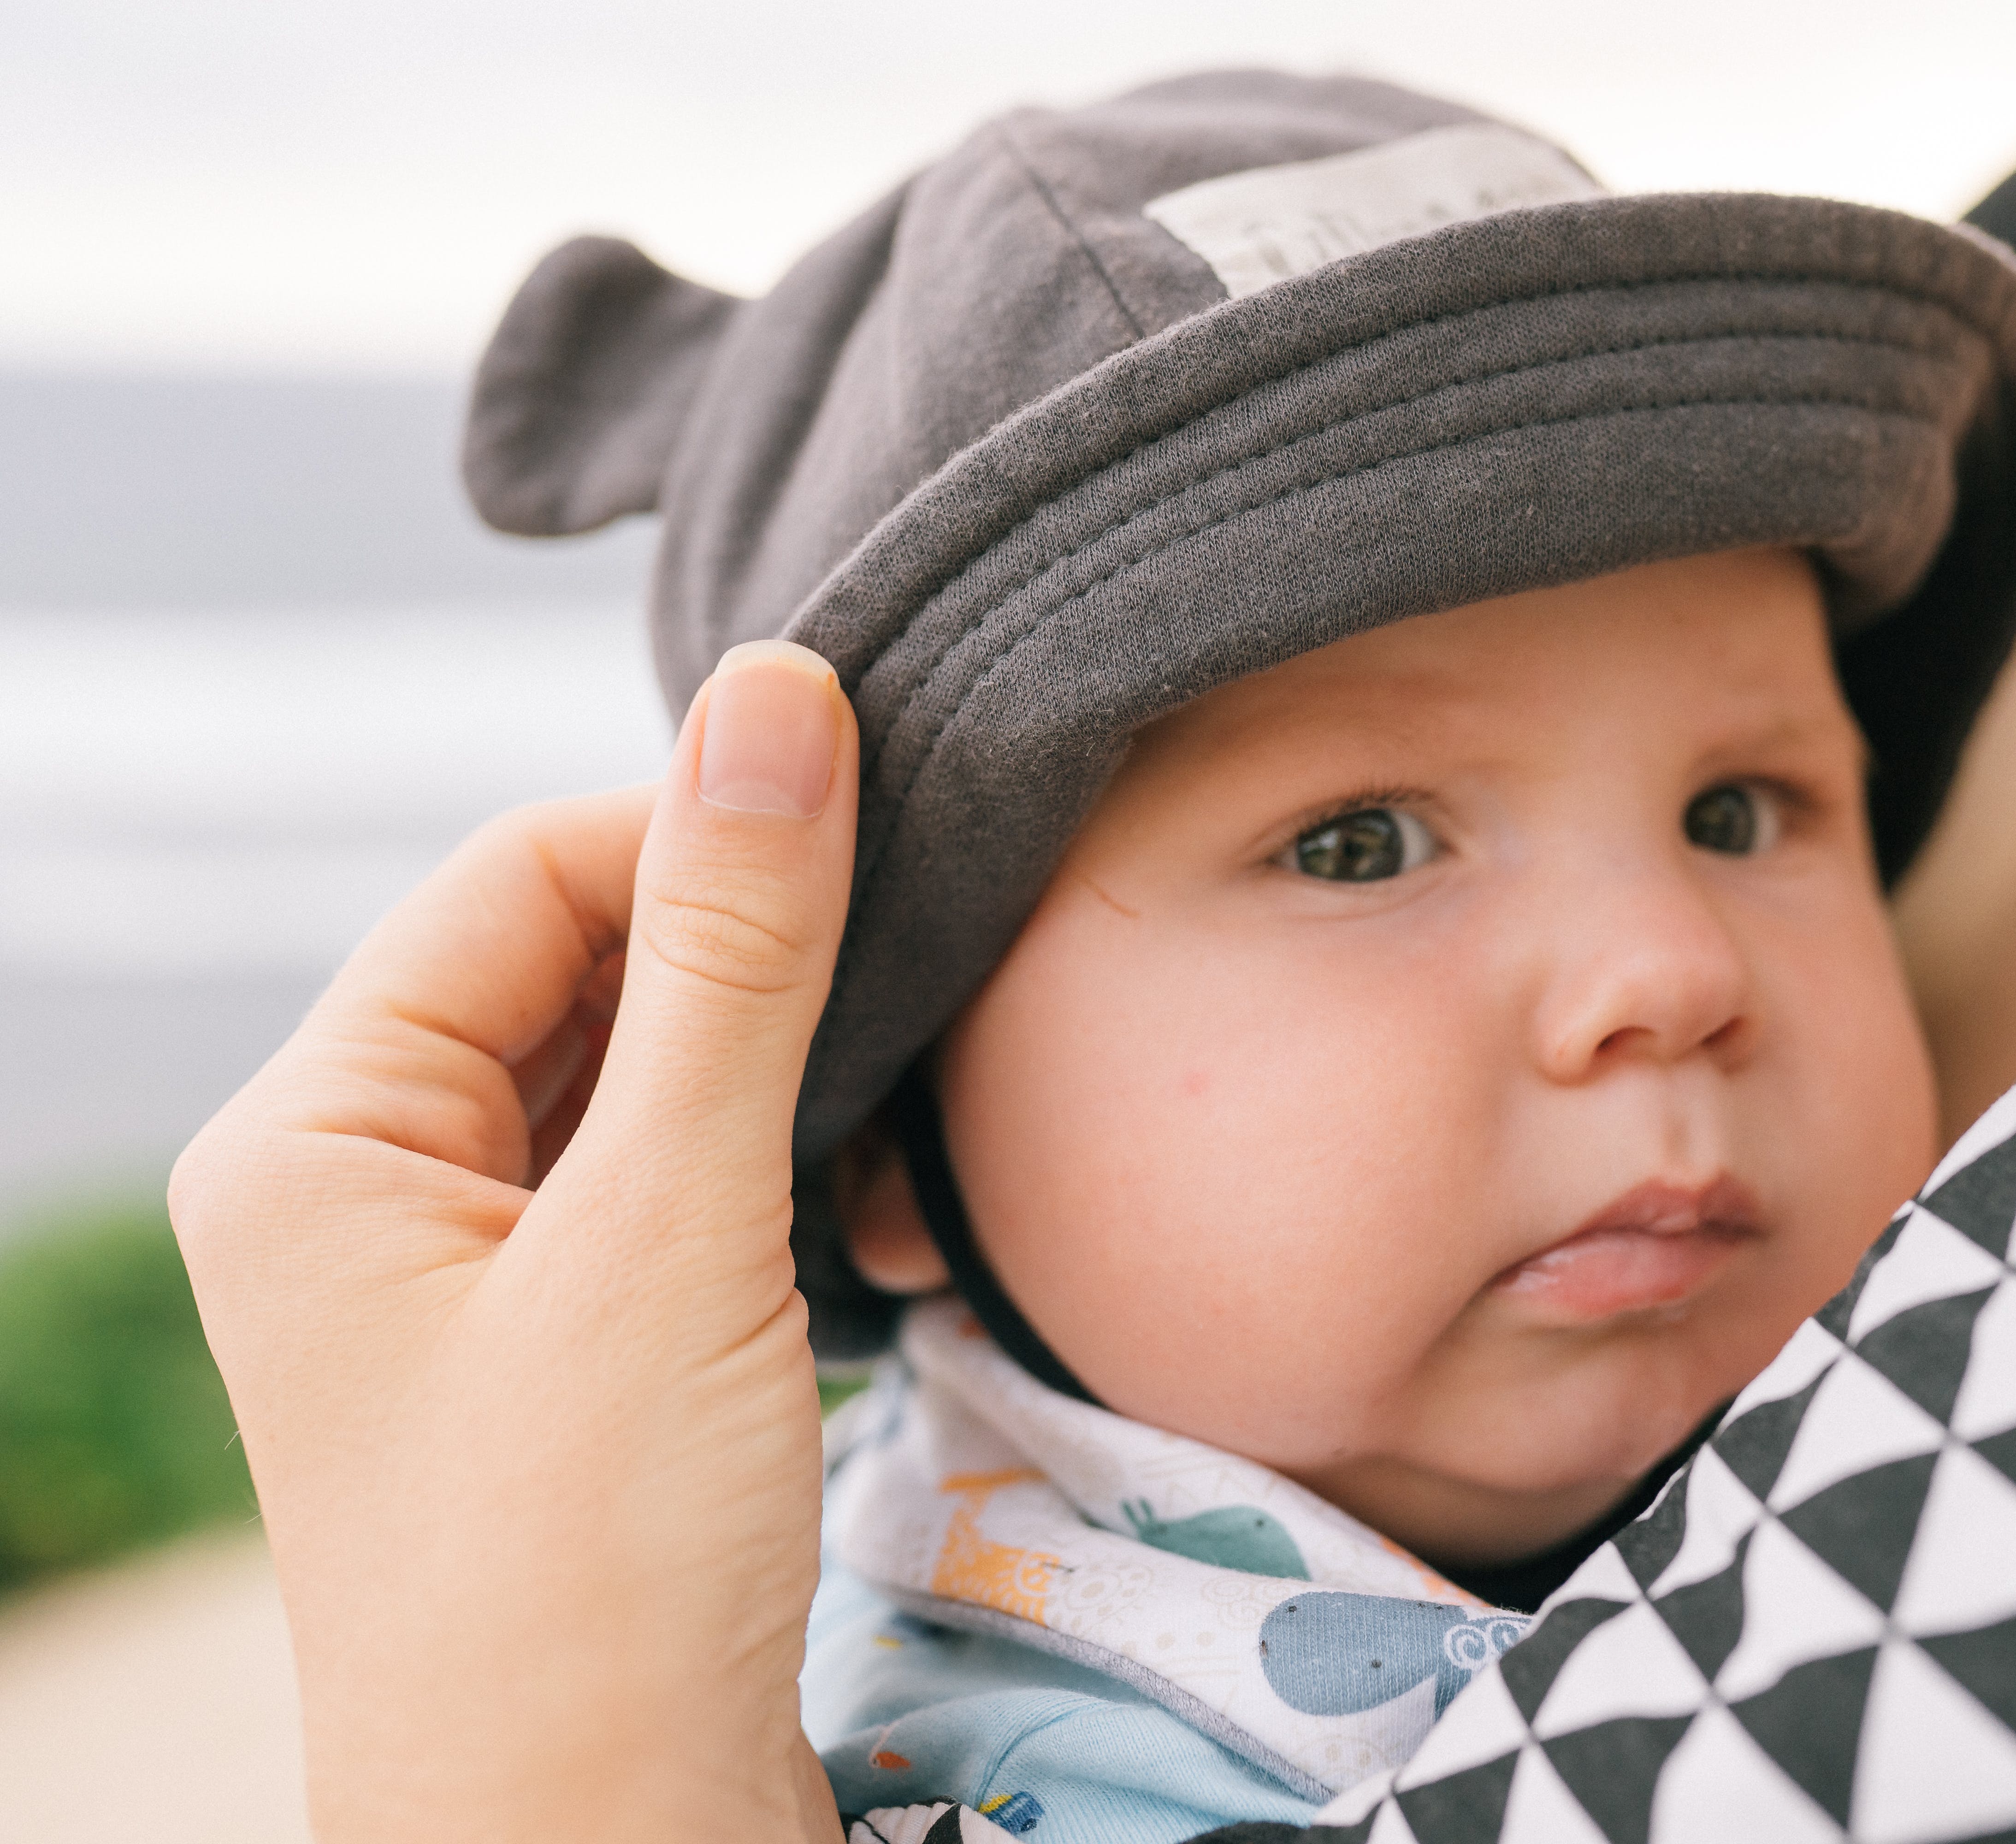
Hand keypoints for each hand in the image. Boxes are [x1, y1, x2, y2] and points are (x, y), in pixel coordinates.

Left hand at [170, 641, 858, 1842]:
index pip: (518, 879)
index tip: (878, 835)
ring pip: (653, 1079)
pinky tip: (877, 1236)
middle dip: (761, 981)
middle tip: (912, 1006)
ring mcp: (478, 1275)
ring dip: (795, 1091)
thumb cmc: (589, 1569)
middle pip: (583, 969)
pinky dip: (792, 1185)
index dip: (695, 838)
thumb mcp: (667, 1231)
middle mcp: (375, 1191)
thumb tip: (775, 692)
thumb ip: (731, 954)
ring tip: (892, 1159)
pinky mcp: (577, 1346)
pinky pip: (685, 1187)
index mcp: (318, 1144)